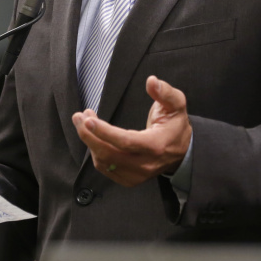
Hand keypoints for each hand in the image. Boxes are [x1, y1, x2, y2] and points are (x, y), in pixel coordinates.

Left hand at [71, 75, 191, 186]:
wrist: (182, 151)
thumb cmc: (175, 124)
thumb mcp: (176, 104)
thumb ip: (165, 92)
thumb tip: (151, 81)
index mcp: (156, 145)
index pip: (125, 142)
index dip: (104, 132)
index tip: (88, 119)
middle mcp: (145, 164)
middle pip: (109, 154)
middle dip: (88, 135)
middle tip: (78, 116)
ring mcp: (137, 175)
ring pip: (104, 162)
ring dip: (89, 141)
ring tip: (83, 121)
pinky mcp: (129, 179)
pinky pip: (105, 168)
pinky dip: (95, 152)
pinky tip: (93, 136)